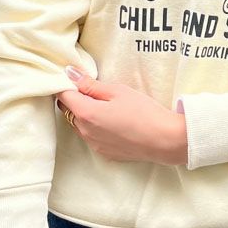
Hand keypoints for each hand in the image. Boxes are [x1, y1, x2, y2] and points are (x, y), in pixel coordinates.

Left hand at [55, 66, 187, 165]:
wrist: (164, 140)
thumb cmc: (144, 112)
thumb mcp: (118, 91)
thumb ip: (90, 84)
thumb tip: (70, 74)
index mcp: (86, 114)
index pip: (63, 96)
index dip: (67, 85)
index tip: (78, 79)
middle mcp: (85, 132)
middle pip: (68, 111)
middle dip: (75, 99)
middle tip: (94, 90)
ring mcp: (93, 144)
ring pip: (78, 125)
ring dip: (85, 114)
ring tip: (107, 106)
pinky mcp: (104, 153)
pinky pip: (91, 136)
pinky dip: (95, 127)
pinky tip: (114, 122)